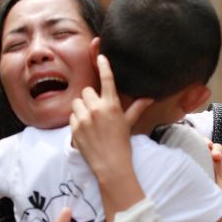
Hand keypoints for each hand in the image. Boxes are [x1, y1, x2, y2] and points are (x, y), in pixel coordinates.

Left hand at [70, 54, 151, 177]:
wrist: (111, 165)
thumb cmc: (122, 143)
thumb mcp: (129, 123)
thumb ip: (137, 108)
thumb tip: (149, 98)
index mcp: (112, 105)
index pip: (107, 79)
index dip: (103, 65)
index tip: (100, 56)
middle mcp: (97, 109)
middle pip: (87, 91)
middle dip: (90, 99)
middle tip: (97, 110)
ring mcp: (84, 118)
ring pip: (77, 102)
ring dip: (82, 108)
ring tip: (90, 120)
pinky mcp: (74, 128)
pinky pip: (72, 116)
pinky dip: (77, 120)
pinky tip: (85, 130)